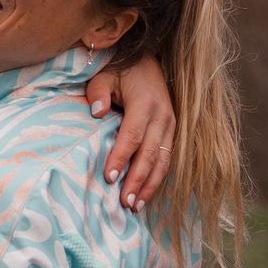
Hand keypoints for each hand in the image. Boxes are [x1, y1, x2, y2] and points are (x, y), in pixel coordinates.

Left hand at [84, 55, 174, 210]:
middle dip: (138, 181)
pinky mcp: (172, 131)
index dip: (121, 158)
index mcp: (145, 104)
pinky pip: (167, 157)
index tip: (109, 178)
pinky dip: (157, 177)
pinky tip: (147, 193)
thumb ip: (98, 93)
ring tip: (136, 206)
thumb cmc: (120, 70)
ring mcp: (171, 125)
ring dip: (150, 185)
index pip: (132, 136)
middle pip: (150, 154)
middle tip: (125, 203)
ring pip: (163, 160)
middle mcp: (163, 117)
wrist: (147, 61)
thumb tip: (96, 112)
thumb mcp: (104, 75)